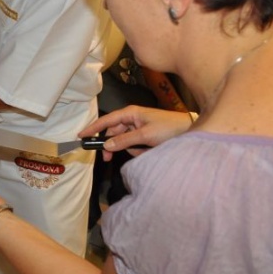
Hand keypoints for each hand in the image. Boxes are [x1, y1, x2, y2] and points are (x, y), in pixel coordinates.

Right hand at [78, 105, 193, 160]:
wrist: (191, 131)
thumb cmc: (168, 128)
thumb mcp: (145, 135)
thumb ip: (124, 140)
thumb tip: (106, 145)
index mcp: (130, 113)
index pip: (106, 120)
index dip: (93, 128)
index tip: (81, 136)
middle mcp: (132, 119)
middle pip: (113, 134)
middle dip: (113, 146)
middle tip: (108, 160)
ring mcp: (138, 128)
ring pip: (124, 142)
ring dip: (131, 149)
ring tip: (145, 151)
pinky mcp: (145, 136)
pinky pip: (135, 146)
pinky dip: (139, 150)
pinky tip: (150, 151)